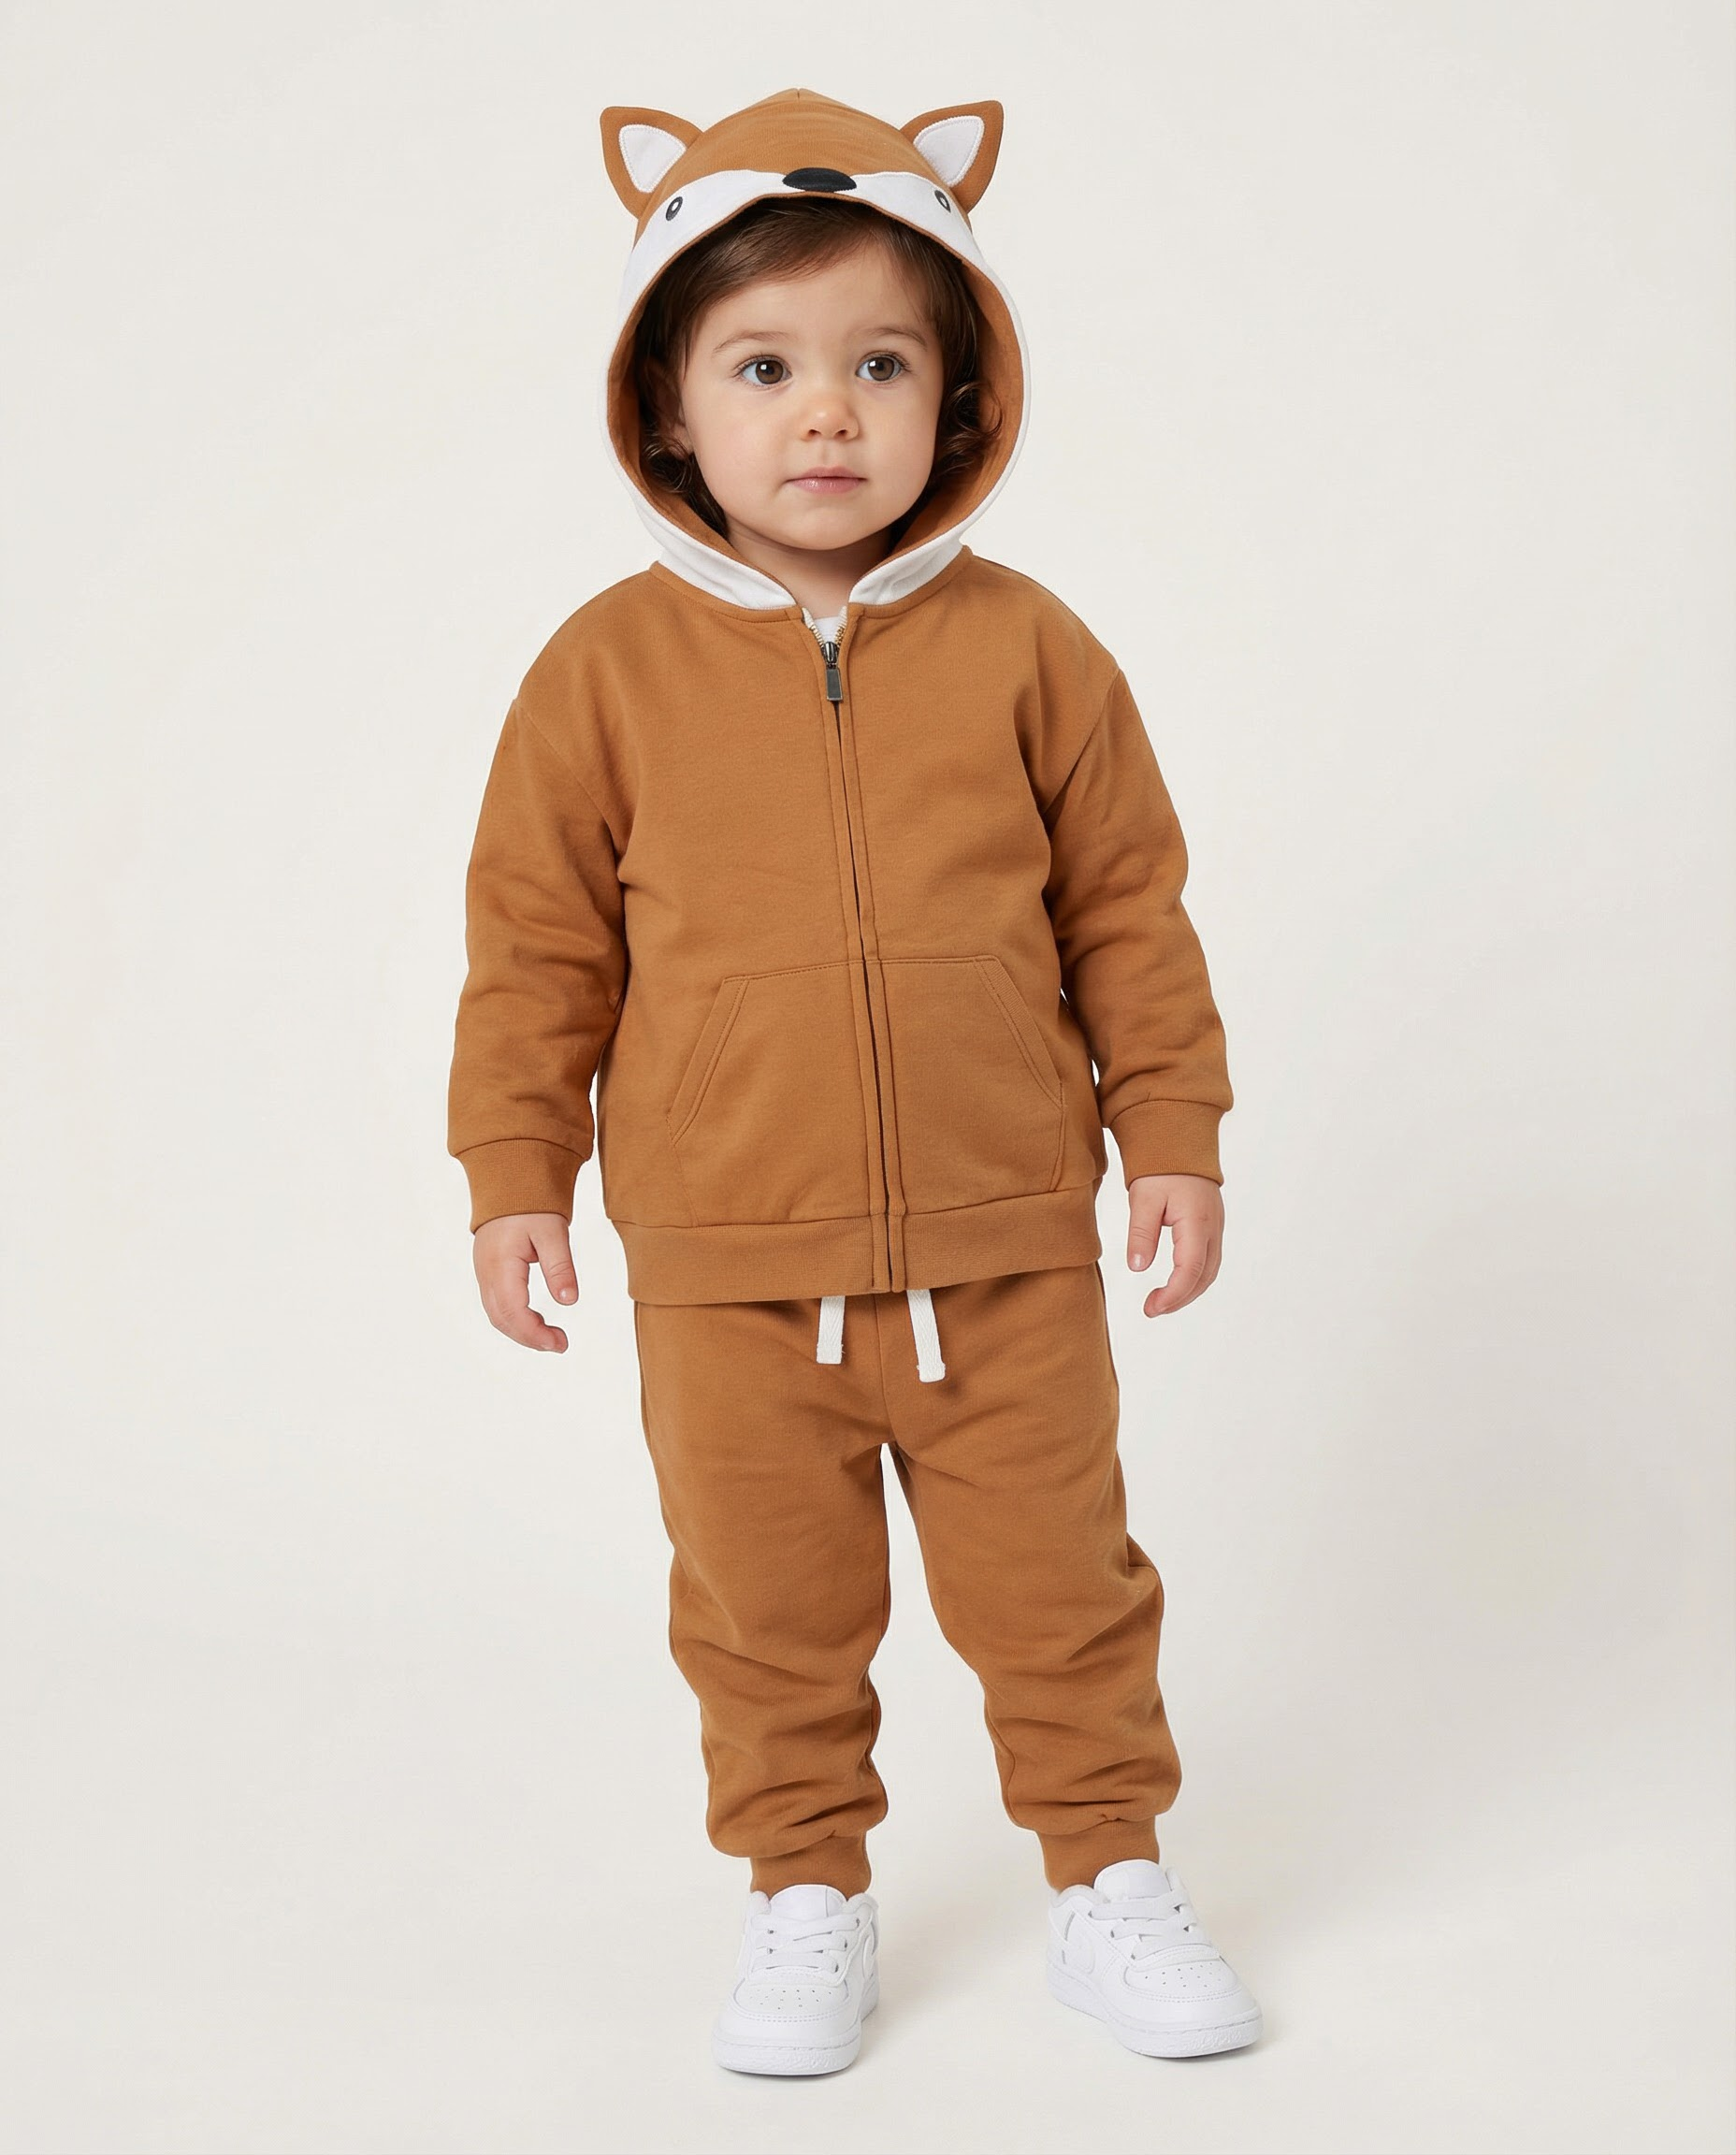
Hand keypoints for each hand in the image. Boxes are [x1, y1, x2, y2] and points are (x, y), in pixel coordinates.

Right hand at [472, 1212, 579, 1350]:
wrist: (509, 1181)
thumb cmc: (531, 1203)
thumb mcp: (553, 1231)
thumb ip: (560, 1266)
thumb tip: (569, 1301)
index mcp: (500, 1264)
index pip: (513, 1311)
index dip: (534, 1333)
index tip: (560, 1343)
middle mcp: (486, 1273)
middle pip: (502, 1319)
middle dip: (530, 1338)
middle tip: (561, 1344)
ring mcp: (484, 1273)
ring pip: (497, 1315)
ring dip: (522, 1331)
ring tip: (552, 1337)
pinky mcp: (489, 1272)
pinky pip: (497, 1305)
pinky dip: (516, 1319)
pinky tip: (536, 1321)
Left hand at [1125, 1174, 1222, 1317]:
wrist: (1180, 1142)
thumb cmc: (1160, 1167)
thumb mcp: (1143, 1198)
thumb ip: (1141, 1233)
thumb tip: (1137, 1267)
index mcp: (1197, 1222)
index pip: (1190, 1270)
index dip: (1172, 1295)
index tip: (1150, 1308)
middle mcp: (1213, 1228)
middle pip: (1204, 1277)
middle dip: (1180, 1299)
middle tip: (1151, 1310)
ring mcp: (1216, 1228)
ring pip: (1209, 1271)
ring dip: (1188, 1292)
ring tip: (1160, 1302)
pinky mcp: (1211, 1227)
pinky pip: (1208, 1260)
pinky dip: (1193, 1278)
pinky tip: (1174, 1284)